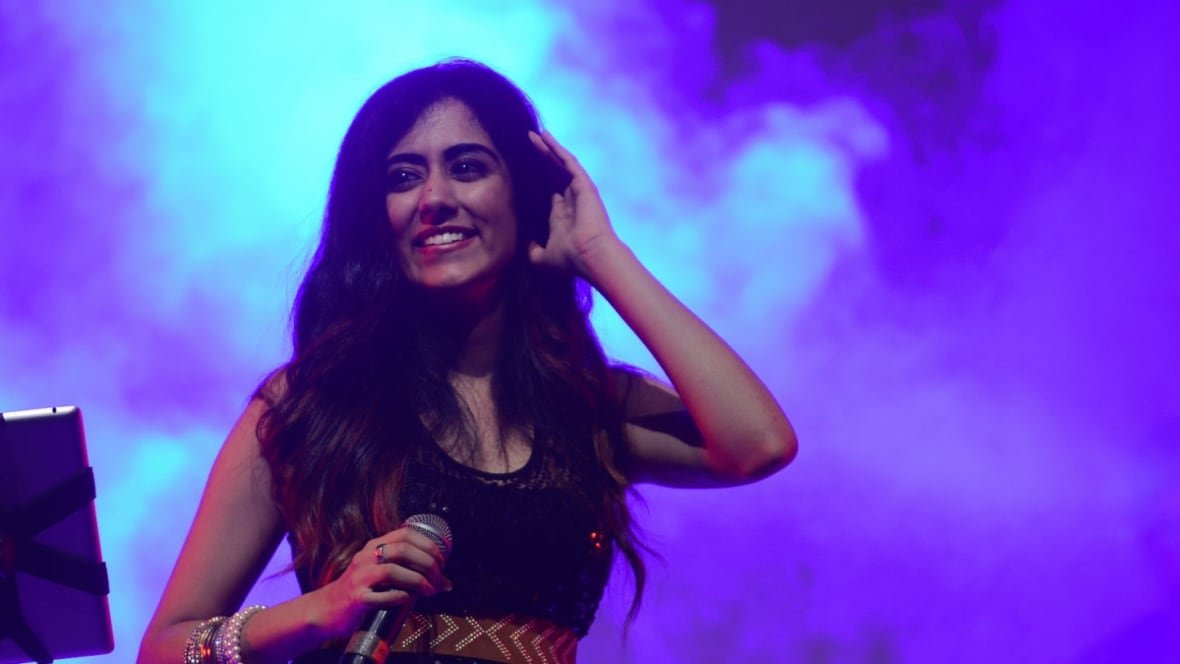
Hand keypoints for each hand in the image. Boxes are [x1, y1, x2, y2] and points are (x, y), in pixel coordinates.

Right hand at [308, 526, 450, 638]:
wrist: (328, 609)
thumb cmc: (361, 590)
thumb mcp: (380, 571)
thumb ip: (408, 570)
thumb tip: (445, 581)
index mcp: (374, 547)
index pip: (406, 534)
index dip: (429, 545)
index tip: (442, 560)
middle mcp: (366, 557)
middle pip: (403, 550)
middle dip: (428, 564)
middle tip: (439, 579)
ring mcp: (360, 577)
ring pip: (394, 571)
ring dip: (418, 581)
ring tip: (429, 591)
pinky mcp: (357, 598)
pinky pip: (384, 595)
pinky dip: (401, 597)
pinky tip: (409, 600)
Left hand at [527, 130, 622, 278]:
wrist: (589, 256)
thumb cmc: (570, 259)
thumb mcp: (543, 257)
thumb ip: (533, 251)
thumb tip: (525, 246)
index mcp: (563, 215)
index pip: (549, 191)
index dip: (537, 179)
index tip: (524, 170)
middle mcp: (572, 200)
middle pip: (554, 172)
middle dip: (542, 158)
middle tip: (528, 143)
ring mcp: (579, 190)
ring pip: (561, 163)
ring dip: (548, 148)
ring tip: (534, 135)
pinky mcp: (583, 183)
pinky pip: (568, 161)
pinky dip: (556, 148)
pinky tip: (545, 136)